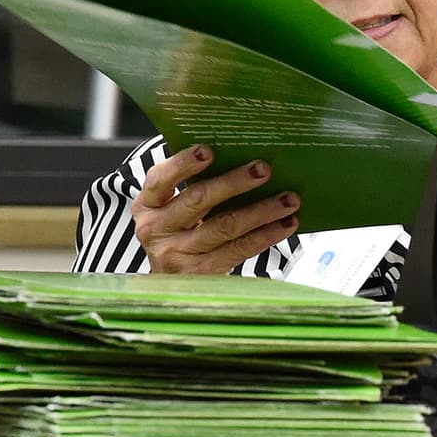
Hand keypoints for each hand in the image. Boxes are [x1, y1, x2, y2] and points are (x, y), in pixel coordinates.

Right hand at [131, 144, 299, 273]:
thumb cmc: (180, 233)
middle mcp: (156, 229)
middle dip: (234, 182)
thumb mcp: (172, 209)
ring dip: (261, 210)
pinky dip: (265, 235)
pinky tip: (285, 224)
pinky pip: (238, 249)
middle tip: (263, 169)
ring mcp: (176, 254)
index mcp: (147, 205)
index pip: (160, 179)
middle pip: (198, 200)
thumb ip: (192, 186)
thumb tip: (240, 157)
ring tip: (288, 199)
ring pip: (225, 226)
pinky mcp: (200, 273)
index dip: (184, 164)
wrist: (170, 285)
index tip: (209, 150)